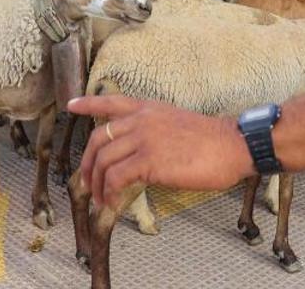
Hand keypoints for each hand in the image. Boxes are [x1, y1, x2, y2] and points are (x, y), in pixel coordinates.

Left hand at [68, 94, 253, 207]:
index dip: (88, 104)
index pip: (111, 101)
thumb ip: (154, 131)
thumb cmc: (212, 141)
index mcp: (149, 108)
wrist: (232, 146)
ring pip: (103, 160)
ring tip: (101, 199)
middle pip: (98, 138)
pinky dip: (109, 193)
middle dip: (87, 164)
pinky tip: (113, 202)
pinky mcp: (149, 160)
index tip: (72, 106)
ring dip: (97, 184)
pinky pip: (116, 177)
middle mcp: (142, 119)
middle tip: (87, 182)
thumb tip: (139, 152)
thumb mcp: (177, 124)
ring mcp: (144, 138)